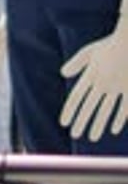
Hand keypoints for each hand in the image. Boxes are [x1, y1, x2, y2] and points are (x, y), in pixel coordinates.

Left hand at [60, 0, 127, 141]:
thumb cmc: (109, 45)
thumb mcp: (89, 51)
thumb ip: (76, 63)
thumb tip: (62, 73)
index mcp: (91, 74)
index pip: (76, 97)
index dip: (69, 111)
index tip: (64, 123)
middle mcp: (102, 83)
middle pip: (89, 107)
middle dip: (81, 122)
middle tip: (75, 135)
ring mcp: (117, 87)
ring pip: (106, 111)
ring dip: (98, 125)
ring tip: (92, 137)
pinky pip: (124, 109)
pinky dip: (118, 120)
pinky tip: (113, 130)